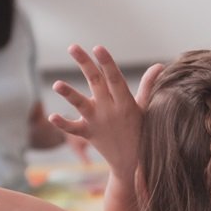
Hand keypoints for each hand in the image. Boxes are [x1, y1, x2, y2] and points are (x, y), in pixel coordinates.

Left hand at [49, 45, 162, 178]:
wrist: (132, 163)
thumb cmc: (140, 131)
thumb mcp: (146, 108)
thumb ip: (148, 85)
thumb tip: (158, 65)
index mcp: (125, 102)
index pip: (115, 78)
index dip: (107, 62)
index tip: (98, 47)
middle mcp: (110, 110)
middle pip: (96, 82)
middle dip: (85, 64)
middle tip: (73, 47)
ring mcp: (98, 122)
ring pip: (82, 105)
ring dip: (69, 94)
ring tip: (57, 84)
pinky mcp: (88, 134)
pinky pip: (73, 129)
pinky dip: (63, 123)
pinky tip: (52, 116)